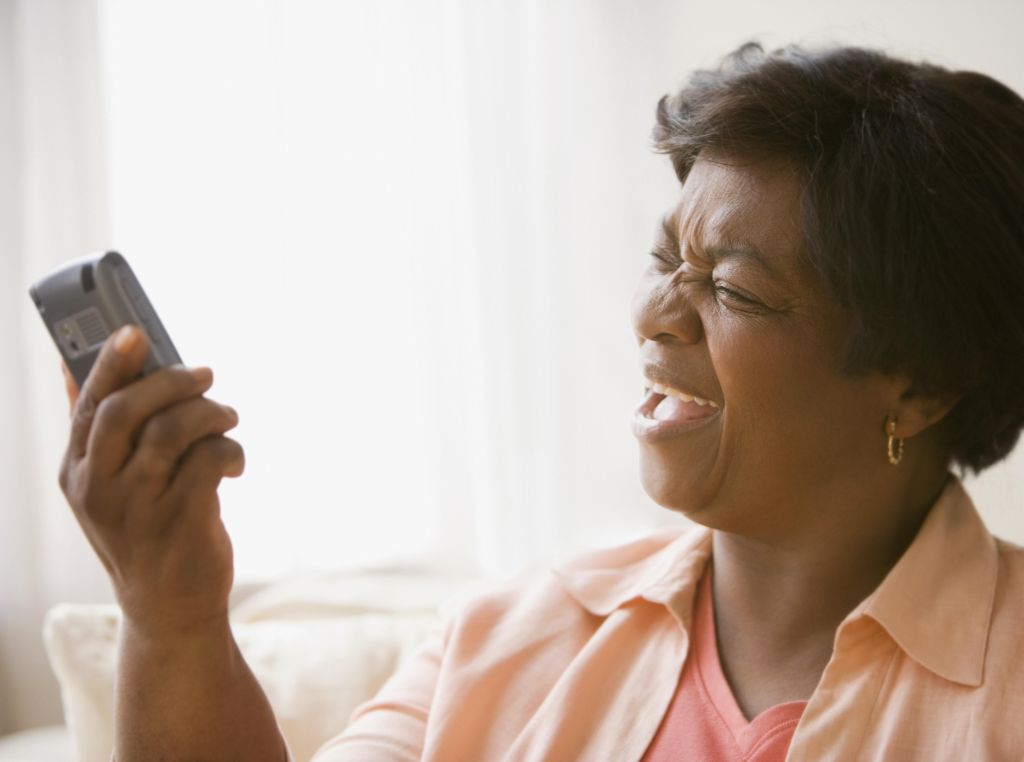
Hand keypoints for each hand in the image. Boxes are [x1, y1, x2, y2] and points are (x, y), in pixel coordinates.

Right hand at [59, 325, 243, 635]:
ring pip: (174, 429)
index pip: (88, 405)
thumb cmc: (144, 532)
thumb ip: (97, 431)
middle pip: (128, 409)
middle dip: (173, 381)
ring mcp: (139, 508)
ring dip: (211, 413)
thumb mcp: (107, 487)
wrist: (169, 608)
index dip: (111, 363)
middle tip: (206, 376)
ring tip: (227, 419)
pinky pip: (210, 460)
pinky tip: (234, 464)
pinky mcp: (181, 522)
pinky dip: (231, 450)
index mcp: (78, 473)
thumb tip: (69, 365)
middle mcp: (100, 489)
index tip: (136, 331)